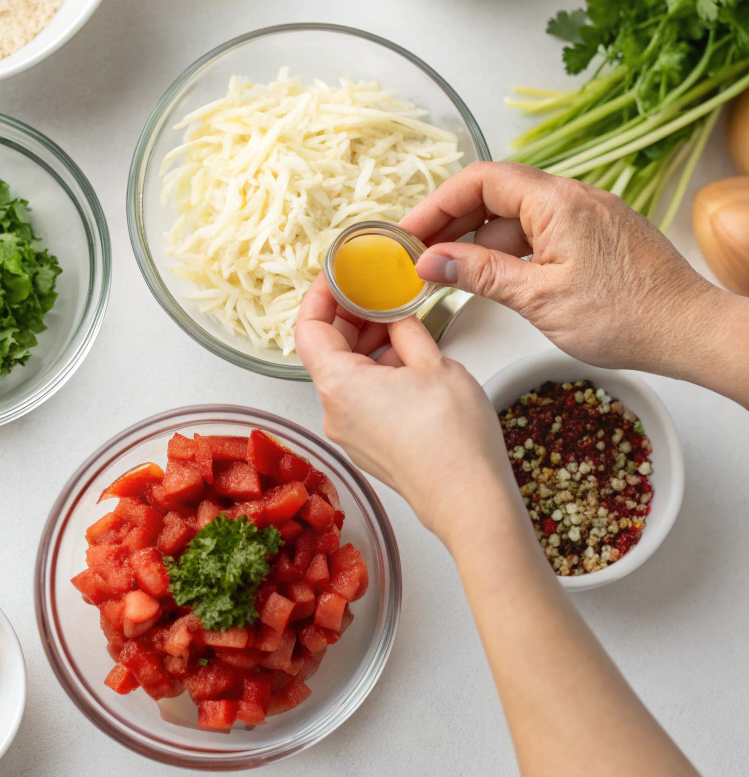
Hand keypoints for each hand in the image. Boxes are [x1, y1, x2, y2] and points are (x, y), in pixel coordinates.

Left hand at [295, 276, 528, 550]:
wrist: (469, 501)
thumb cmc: (453, 442)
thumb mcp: (433, 363)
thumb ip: (406, 330)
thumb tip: (395, 316)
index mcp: (339, 385)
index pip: (308, 327)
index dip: (319, 295)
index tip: (336, 275)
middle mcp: (334, 411)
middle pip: (326, 350)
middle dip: (349, 316)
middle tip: (375, 290)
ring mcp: (350, 433)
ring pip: (346, 374)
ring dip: (367, 344)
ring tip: (399, 320)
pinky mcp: (368, 447)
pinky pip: (361, 398)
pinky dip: (376, 371)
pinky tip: (406, 357)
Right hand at [402, 161, 725, 375]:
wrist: (690, 330)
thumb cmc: (628, 317)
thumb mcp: (539, 300)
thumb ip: (481, 275)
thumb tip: (433, 261)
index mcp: (557, 203)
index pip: (480, 180)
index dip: (437, 203)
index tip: (410, 231)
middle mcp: (574, 198)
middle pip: (496, 192)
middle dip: (453, 220)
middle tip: (421, 253)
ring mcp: (589, 214)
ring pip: (519, 215)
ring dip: (481, 239)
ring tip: (452, 272)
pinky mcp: (599, 235)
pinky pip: (542, 229)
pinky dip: (511, 248)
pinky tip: (496, 276)